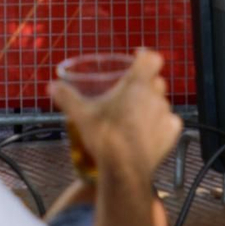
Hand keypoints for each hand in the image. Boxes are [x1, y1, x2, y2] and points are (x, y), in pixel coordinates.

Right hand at [51, 48, 181, 183]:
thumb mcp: (80, 114)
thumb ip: (66, 97)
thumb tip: (52, 87)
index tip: (138, 56)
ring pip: (162, 102)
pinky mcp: (172, 134)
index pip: (151, 58)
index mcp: (137, 84)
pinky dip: (160, 124)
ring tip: (135, 116)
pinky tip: (147, 131)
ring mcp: (166, 114)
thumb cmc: (104, 137)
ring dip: (151, 105)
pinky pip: (170, 122)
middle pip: (156, 81)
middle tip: (130, 92)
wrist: (123, 169)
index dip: (145, 56)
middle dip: (146, 83)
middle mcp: (155, 96)